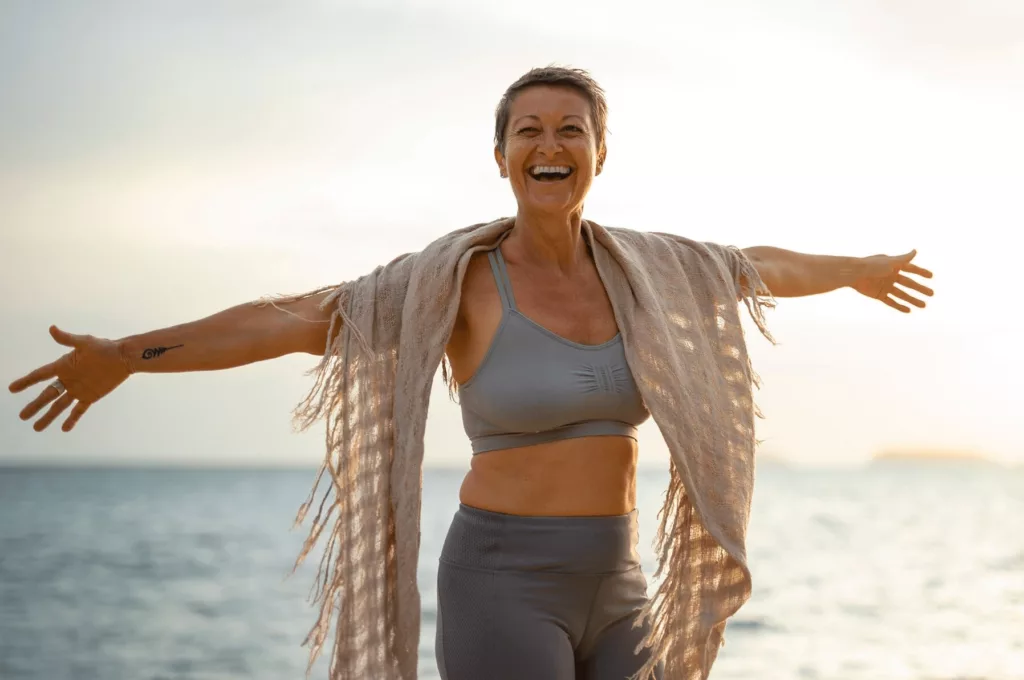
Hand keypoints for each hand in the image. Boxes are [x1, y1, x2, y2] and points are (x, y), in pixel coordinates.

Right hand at [8, 326, 132, 431]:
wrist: (124, 358)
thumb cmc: (106, 347)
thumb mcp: (85, 343)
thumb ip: (68, 339)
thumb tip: (52, 329)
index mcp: (63, 366)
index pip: (40, 375)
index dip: (26, 382)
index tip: (12, 388)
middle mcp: (68, 379)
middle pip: (47, 395)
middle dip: (34, 405)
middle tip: (22, 416)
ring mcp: (78, 389)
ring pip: (59, 406)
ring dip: (48, 416)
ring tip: (36, 428)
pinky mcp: (90, 396)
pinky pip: (79, 410)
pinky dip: (72, 419)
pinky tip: (64, 428)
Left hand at [850, 250, 933, 312]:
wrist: (854, 275)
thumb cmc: (872, 266)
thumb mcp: (890, 262)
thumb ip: (903, 258)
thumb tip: (915, 251)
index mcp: (893, 266)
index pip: (911, 269)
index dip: (921, 272)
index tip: (931, 276)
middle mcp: (890, 276)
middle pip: (909, 284)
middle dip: (920, 289)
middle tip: (932, 294)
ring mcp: (885, 286)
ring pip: (902, 294)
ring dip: (913, 300)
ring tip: (924, 305)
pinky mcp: (878, 295)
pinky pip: (891, 301)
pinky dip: (899, 306)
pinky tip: (909, 310)